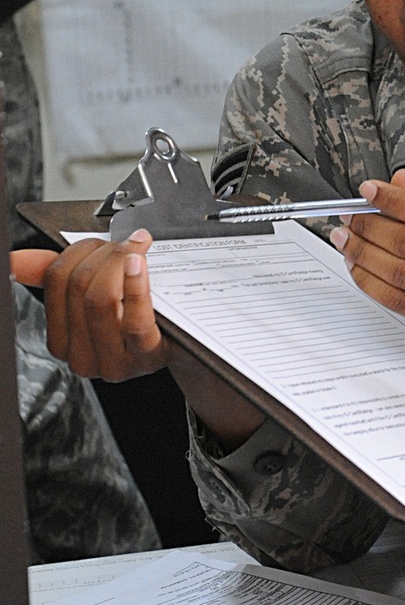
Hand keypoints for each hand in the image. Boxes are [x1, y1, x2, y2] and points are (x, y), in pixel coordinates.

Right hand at [10, 235, 267, 449]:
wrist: (187, 341)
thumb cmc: (139, 314)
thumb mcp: (93, 295)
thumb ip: (53, 275)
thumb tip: (14, 262)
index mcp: (62, 341)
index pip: (55, 280)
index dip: (78, 251)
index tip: (100, 243)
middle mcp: (82, 358)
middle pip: (79, 286)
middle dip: (103, 253)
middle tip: (127, 244)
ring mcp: (114, 362)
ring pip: (100, 297)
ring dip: (120, 261)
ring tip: (138, 250)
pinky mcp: (146, 356)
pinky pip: (133, 316)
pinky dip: (135, 283)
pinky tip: (140, 262)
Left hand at [330, 169, 404, 333]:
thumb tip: (398, 181)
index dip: (394, 201)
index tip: (368, 191)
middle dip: (371, 226)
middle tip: (350, 216)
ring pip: (399, 273)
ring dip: (363, 253)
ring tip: (346, 238)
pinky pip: (396, 300)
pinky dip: (368, 281)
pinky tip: (355, 265)